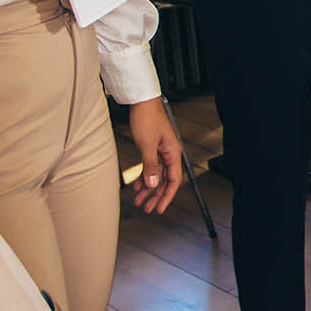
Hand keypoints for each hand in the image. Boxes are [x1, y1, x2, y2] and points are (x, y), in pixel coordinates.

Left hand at [125, 98, 182, 213]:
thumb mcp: (147, 144)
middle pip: (165, 180)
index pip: (173, 180)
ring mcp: (160, 151)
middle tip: (147, 208)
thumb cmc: (147, 117)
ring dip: (148, 188)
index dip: (167, 196)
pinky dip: (143, 177)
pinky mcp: (152, 148)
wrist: (141, 102)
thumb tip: (153, 184)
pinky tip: (137, 185)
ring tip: (139, 200)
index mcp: (173, 152)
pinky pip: (149, 167)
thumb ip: (150, 165)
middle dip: (156, 195)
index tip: (159, 208)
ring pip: (156, 175)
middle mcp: (169, 153)